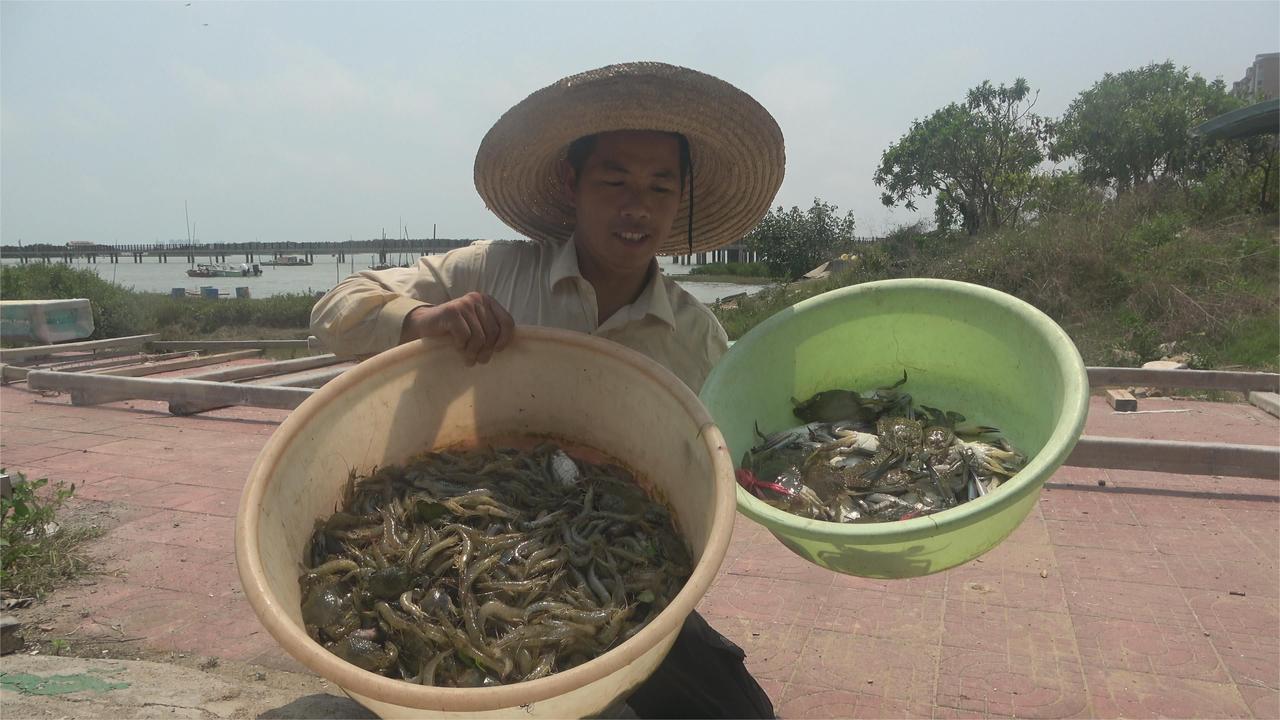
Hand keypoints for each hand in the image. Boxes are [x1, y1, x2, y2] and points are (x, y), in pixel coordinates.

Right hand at [400, 293, 514, 364]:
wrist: (425, 323)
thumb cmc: (454, 329)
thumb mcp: (475, 325)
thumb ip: (489, 329)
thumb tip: (504, 347)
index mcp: (487, 301)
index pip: (507, 321)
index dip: (505, 339)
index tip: (497, 350)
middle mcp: (478, 299)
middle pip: (492, 332)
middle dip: (486, 351)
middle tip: (479, 360)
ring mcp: (464, 304)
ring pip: (479, 337)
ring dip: (473, 352)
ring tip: (468, 359)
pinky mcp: (452, 312)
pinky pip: (464, 336)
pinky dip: (461, 346)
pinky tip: (456, 347)